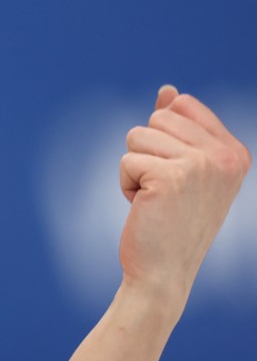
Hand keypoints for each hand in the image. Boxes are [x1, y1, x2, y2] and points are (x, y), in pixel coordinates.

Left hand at [117, 85, 250, 303]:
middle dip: (147, 151)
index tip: (179, 174)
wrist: (164, 271)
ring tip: (156, 198)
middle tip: (164, 189)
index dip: (164, 136)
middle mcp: (226, 156)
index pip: (182, 104)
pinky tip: (147, 208)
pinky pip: (127, 160)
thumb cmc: (170, 219)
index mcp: (235, 151)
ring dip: (136, 168)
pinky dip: (127, 184)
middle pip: (157, 117)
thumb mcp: (184, 168)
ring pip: (137, 136)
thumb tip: (168, 89)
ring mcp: (202, 165)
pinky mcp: (171, 177)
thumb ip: (178, 127)